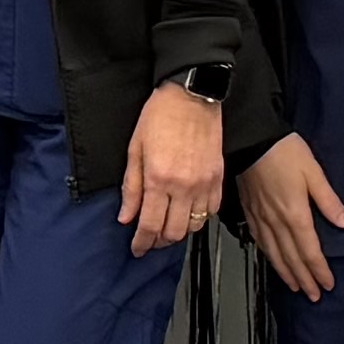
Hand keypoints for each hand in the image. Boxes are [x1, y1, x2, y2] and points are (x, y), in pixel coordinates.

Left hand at [121, 81, 227, 252]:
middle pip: (174, 232)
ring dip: (180, 231)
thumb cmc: (161, 115)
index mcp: (158, 179)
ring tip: (169, 226)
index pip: (149, 224)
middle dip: (159, 241)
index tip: (137, 249)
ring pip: (194, 225)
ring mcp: (204, 183)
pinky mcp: (218, 177)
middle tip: (151, 239)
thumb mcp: (135, 149)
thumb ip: (130, 187)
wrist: (191, 94)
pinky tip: (189, 212)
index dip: (141, 242)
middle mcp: (183, 186)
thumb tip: (126, 216)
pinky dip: (200, 217)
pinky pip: (212, 210)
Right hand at [236, 138, 343, 298]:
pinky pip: (260, 242)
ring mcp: (261, 218)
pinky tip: (274, 261)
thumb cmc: (284, 151)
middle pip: (292, 258)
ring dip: (287, 273)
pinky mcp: (250, 212)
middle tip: (314, 296)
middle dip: (305, 279)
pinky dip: (269, 257)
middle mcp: (276, 221)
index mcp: (295, 213)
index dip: (319, 270)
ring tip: (296, 287)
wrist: (250, 139)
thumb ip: (328, 200)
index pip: (309, 250)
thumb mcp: (313, 171)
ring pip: (275, 254)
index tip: (328, 284)